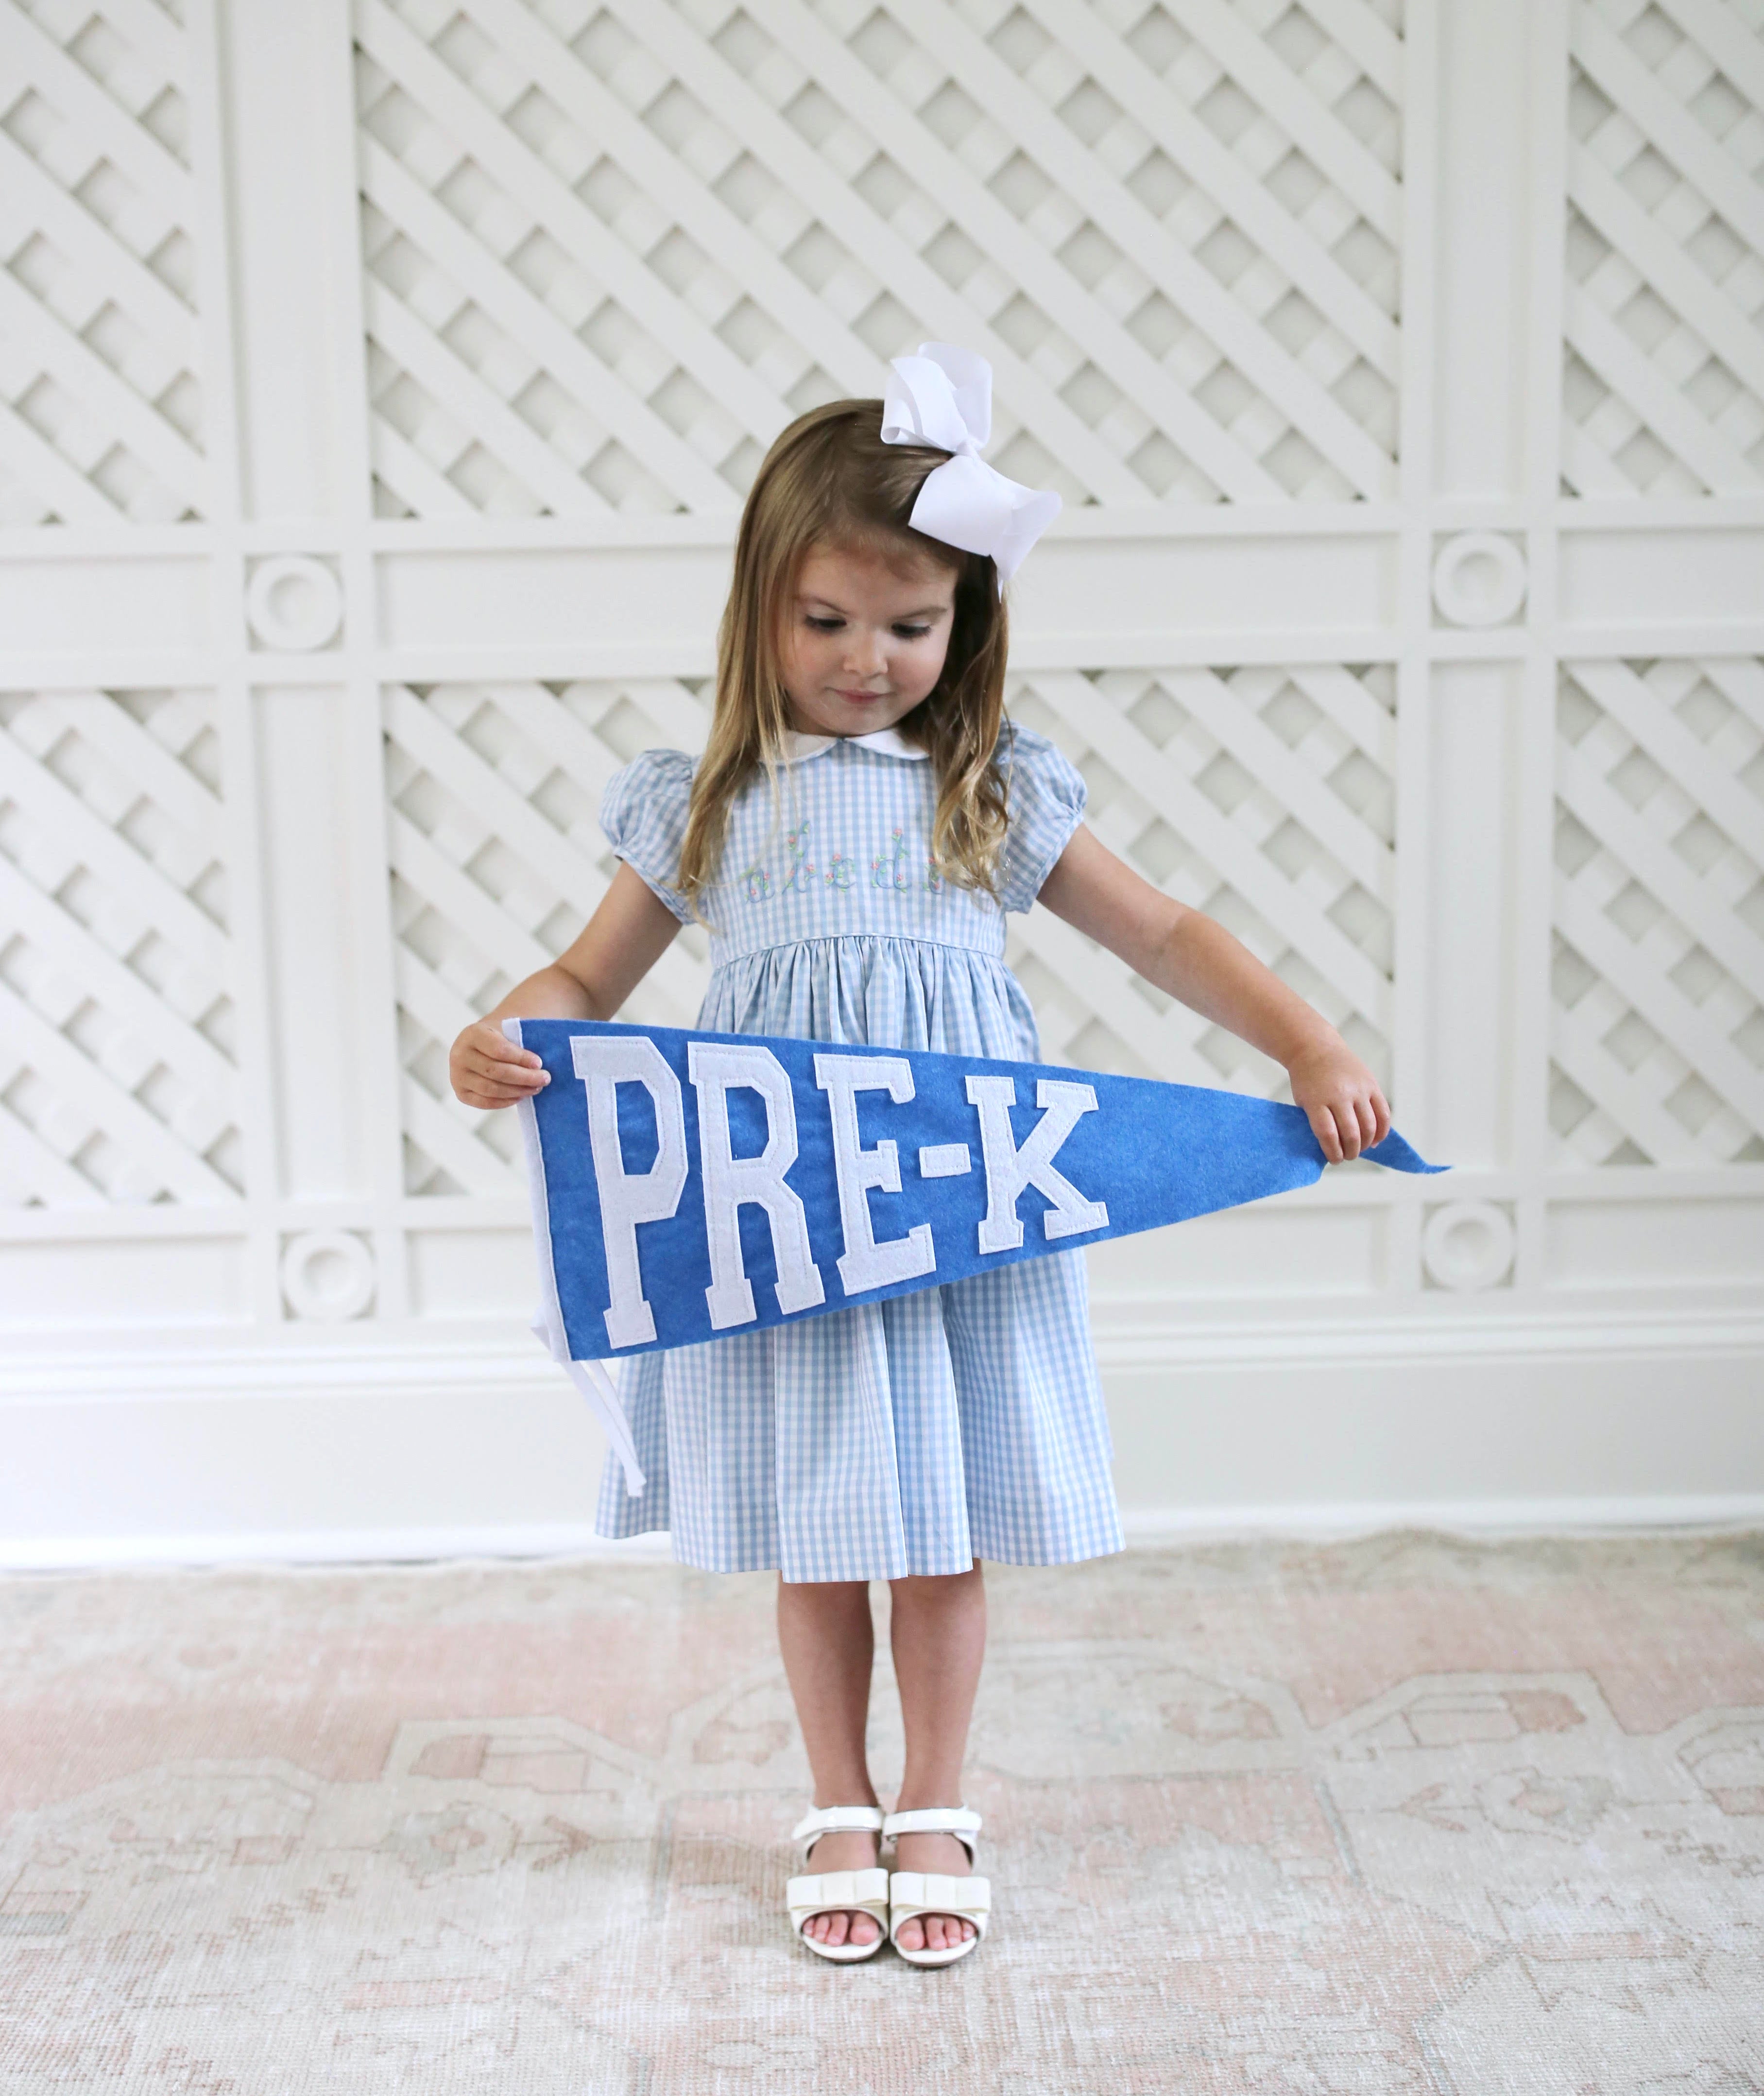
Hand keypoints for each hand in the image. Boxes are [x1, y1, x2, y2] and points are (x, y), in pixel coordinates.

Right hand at [450, 1019, 549, 1109]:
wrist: (484, 1044)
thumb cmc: (504, 1036)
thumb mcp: (511, 1030)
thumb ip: (524, 1039)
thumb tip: (549, 1059)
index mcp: (472, 1033)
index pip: (499, 1049)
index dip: (521, 1058)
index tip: (540, 1063)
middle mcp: (459, 1054)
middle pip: (496, 1071)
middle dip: (524, 1077)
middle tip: (545, 1079)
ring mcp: (457, 1075)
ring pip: (491, 1089)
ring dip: (517, 1090)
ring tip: (536, 1088)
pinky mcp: (461, 1093)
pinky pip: (485, 1102)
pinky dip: (506, 1101)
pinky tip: (521, 1096)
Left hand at [1287, 1036, 1390, 1162]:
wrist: (1316, 1049)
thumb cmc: (1307, 1081)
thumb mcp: (1303, 1101)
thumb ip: (1317, 1122)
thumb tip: (1334, 1150)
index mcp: (1317, 1100)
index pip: (1328, 1134)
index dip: (1333, 1152)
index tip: (1335, 1160)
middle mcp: (1339, 1094)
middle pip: (1351, 1133)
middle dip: (1351, 1152)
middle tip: (1348, 1156)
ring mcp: (1358, 1088)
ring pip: (1369, 1126)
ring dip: (1366, 1144)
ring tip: (1359, 1149)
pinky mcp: (1371, 1084)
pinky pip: (1383, 1113)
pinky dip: (1382, 1130)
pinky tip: (1375, 1140)